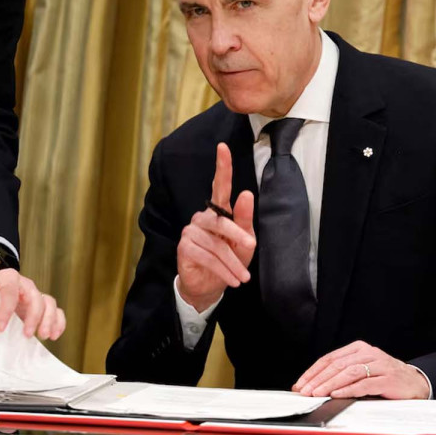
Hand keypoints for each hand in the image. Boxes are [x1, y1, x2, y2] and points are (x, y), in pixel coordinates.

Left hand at [0, 257, 65, 339]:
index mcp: (7, 278)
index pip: (9, 290)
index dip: (6, 309)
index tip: (0, 328)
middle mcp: (25, 284)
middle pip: (35, 297)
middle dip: (33, 317)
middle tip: (27, 335)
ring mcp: (35, 294)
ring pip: (49, 303)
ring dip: (49, 320)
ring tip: (43, 336)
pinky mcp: (41, 305)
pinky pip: (56, 311)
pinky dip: (58, 322)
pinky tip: (54, 335)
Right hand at [176, 143, 256, 311]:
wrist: (210, 287)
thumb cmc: (230, 259)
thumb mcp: (244, 241)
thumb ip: (244, 219)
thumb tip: (246, 193)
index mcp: (217, 211)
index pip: (219, 186)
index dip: (222, 167)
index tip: (223, 147)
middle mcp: (201, 217)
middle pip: (221, 220)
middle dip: (237, 235)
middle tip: (251, 246)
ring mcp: (190, 231)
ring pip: (215, 244)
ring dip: (232, 263)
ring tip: (243, 277)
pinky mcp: (184, 248)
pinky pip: (206, 257)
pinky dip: (222, 270)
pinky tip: (232, 280)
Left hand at [293, 340, 430, 398]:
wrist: (414, 382)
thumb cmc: (385, 377)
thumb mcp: (362, 370)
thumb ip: (342, 374)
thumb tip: (314, 385)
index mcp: (359, 348)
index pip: (330, 358)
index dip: (313, 371)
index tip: (300, 384)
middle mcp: (368, 353)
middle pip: (337, 364)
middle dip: (318, 379)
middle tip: (305, 391)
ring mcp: (379, 365)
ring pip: (349, 372)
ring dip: (330, 384)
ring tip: (317, 393)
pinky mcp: (388, 379)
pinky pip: (365, 384)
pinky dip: (349, 390)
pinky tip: (337, 394)